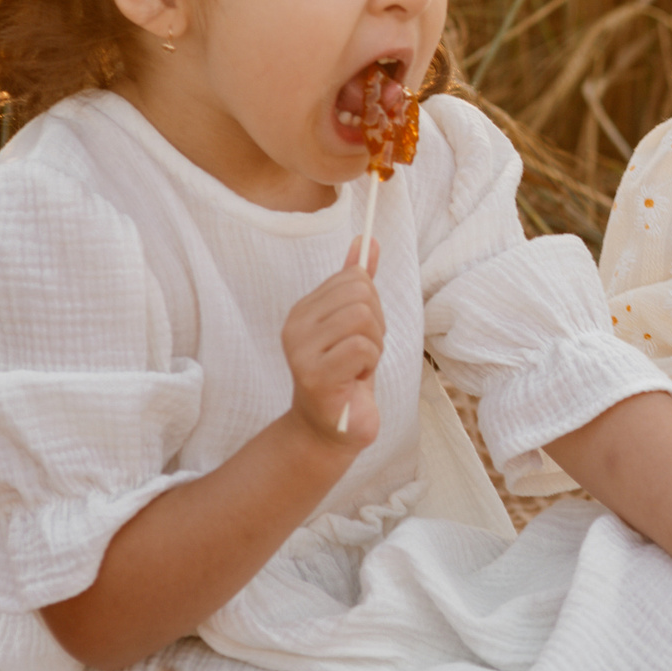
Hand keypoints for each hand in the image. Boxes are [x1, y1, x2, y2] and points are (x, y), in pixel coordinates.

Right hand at [283, 241, 382, 446]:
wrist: (332, 429)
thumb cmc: (347, 375)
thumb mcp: (356, 324)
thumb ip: (357, 283)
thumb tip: (367, 241)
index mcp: (303, 309)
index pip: (355, 278)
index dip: (372, 306)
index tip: (361, 334)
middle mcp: (294, 325)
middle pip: (361, 294)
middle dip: (377, 325)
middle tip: (362, 354)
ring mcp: (300, 350)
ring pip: (364, 318)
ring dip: (374, 346)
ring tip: (357, 367)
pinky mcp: (314, 374)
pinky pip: (362, 347)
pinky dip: (369, 363)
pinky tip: (354, 380)